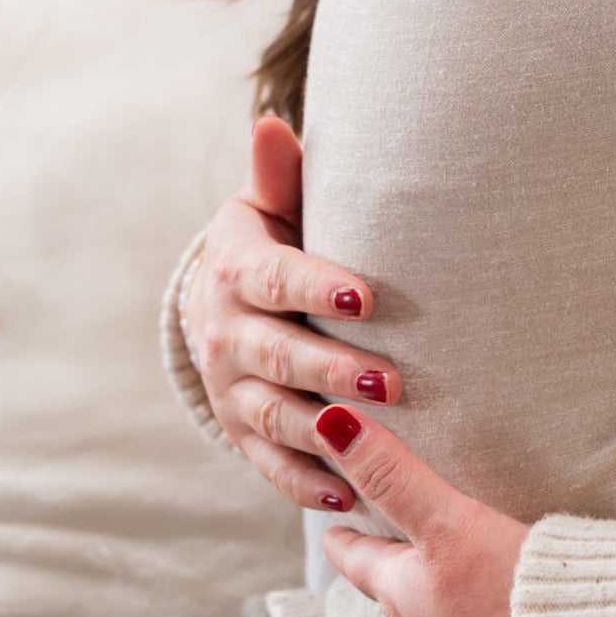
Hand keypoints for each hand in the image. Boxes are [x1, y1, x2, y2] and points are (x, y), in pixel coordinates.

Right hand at [184, 114, 402, 512]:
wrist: (224, 302)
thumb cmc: (273, 243)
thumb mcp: (270, 207)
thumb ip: (278, 176)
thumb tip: (272, 122)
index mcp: (238, 271)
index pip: (277, 280)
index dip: (318, 287)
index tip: (367, 297)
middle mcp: (227, 334)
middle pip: (280, 355)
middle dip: (333, 369)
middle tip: (391, 381)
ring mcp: (234, 389)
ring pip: (276, 415)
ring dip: (325, 432)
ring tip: (375, 440)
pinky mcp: (244, 433)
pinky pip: (271, 464)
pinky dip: (304, 483)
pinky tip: (346, 494)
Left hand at [314, 404, 529, 616]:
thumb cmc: (507, 600)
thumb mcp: (447, 526)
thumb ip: (395, 476)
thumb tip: (328, 423)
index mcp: (399, 595)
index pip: (354, 558)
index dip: (342, 532)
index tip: (334, 517)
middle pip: (391, 586)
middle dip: (389, 556)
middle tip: (390, 528)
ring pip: (431, 610)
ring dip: (432, 584)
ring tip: (445, 558)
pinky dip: (473, 605)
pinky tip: (499, 596)